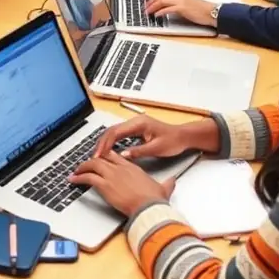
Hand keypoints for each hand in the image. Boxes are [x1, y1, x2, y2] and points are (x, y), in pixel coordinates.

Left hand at [69, 152, 173, 217]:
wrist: (150, 207)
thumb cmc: (155, 200)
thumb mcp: (163, 188)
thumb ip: (167, 183)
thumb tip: (172, 180)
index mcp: (132, 167)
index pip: (115, 155)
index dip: (105, 154)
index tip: (99, 157)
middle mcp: (121, 168)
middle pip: (101, 157)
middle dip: (91, 159)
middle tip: (84, 164)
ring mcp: (112, 176)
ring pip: (92, 164)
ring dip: (82, 167)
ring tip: (75, 172)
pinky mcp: (105, 185)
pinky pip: (88, 177)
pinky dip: (78, 178)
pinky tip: (73, 180)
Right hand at [93, 114, 219, 160]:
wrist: (183, 137)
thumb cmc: (173, 141)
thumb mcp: (156, 148)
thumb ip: (138, 151)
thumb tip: (123, 156)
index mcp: (139, 123)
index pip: (116, 132)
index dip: (106, 144)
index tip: (100, 155)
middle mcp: (135, 122)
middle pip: (112, 131)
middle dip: (102, 143)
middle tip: (95, 156)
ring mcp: (135, 125)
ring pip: (114, 132)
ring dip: (105, 143)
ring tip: (98, 155)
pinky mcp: (136, 130)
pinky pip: (119, 135)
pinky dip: (111, 142)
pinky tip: (108, 151)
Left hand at [145, 0, 217, 26]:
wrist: (212, 12)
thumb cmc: (201, 9)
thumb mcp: (187, 2)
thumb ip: (177, 2)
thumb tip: (167, 7)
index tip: (148, 1)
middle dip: (150, 1)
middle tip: (144, 7)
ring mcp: (181, 0)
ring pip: (162, 0)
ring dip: (152, 6)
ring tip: (147, 12)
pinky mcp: (182, 8)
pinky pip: (168, 9)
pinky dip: (160, 12)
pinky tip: (156, 15)